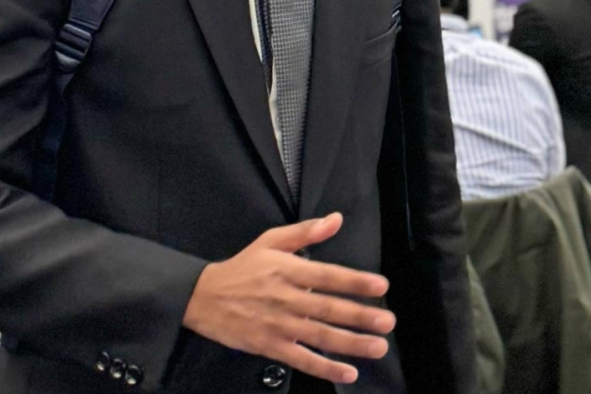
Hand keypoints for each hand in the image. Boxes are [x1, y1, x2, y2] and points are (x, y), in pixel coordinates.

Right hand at [182, 213, 395, 384]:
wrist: (202, 297)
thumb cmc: (242, 268)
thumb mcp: (271, 241)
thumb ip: (306, 232)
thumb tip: (336, 219)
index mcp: (288, 270)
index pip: (328, 276)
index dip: (355, 282)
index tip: (381, 286)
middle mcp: (286, 298)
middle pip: (328, 308)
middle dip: (361, 316)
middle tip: (388, 321)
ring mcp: (278, 325)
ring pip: (320, 336)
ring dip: (351, 343)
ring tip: (378, 347)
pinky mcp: (270, 346)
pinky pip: (302, 359)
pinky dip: (325, 367)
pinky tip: (348, 372)